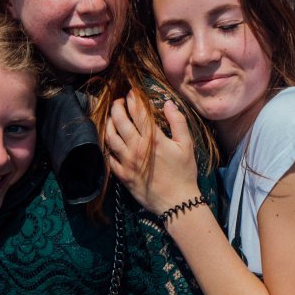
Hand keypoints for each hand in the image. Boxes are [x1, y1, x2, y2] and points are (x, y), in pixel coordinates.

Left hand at [105, 90, 200, 214]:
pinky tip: (111, 140)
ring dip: (109, 123)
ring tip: (112, 117)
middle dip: (117, 107)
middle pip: (120, 121)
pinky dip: (108, 145)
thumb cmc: (184, 173)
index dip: (134, 99)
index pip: (139, 113)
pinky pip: (110, 157)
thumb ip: (177, 122)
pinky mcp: (122, 175)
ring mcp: (127, 162)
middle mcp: (136, 148)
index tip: (132, 92)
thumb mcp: (187, 145)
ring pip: (111, 137)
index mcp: (153, 139)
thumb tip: (168, 104)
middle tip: (119, 101)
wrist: (176, 202)